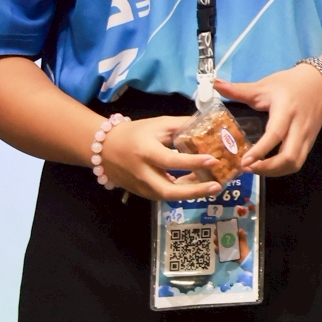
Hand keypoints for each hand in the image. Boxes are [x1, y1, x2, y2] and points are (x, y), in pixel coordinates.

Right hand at [97, 116, 224, 200]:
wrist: (103, 148)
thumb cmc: (135, 133)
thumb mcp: (159, 124)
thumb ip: (183, 125)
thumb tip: (209, 124)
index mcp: (146, 152)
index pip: (171, 161)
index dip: (193, 162)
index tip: (214, 160)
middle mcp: (142, 173)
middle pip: (168, 191)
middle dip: (194, 192)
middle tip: (217, 187)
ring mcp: (140, 186)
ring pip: (167, 197)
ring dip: (191, 194)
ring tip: (212, 186)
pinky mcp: (140, 193)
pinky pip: (163, 196)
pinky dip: (181, 193)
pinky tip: (196, 185)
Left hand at [216, 65, 321, 177]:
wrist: (320, 81)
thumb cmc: (289, 83)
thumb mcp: (264, 85)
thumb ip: (239, 89)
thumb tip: (215, 84)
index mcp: (286, 110)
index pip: (276, 134)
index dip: (260, 150)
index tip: (244, 161)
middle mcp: (299, 126)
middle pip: (290, 156)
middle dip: (268, 168)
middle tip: (247, 168)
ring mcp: (308, 135)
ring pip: (296, 163)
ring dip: (275, 171)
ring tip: (256, 169)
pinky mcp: (310, 141)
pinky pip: (298, 161)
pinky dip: (282, 168)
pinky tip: (268, 166)